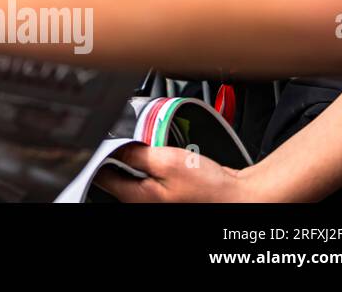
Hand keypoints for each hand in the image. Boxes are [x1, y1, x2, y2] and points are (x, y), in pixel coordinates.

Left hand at [94, 144, 255, 201]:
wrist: (241, 196)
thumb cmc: (209, 187)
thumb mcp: (167, 161)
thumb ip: (135, 153)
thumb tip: (112, 146)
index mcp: (136, 198)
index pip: (101, 175)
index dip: (100, 154)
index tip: (104, 139)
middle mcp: (142, 202)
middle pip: (116, 174)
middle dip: (121, 154)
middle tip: (136, 140)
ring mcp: (154, 199)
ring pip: (133, 173)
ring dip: (138, 157)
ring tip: (154, 148)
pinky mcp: (164, 194)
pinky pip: (149, 175)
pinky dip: (151, 163)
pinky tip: (163, 156)